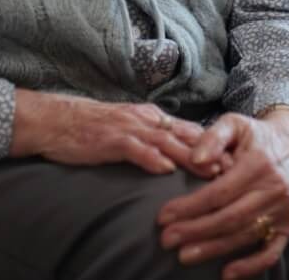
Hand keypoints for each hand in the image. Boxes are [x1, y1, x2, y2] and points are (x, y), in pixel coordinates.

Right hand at [10, 91, 226, 176]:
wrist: (54, 120)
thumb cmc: (89, 127)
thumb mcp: (127, 127)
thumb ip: (151, 137)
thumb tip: (175, 154)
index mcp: (150, 117)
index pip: (188, 130)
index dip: (213, 144)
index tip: (233, 158)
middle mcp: (145, 119)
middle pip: (185, 136)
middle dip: (211, 152)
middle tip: (233, 167)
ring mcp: (128, 128)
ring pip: (167, 142)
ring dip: (191, 157)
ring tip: (210, 171)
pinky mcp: (111, 140)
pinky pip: (136, 149)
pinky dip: (152, 158)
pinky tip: (165, 169)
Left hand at [156, 111, 288, 279]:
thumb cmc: (256, 136)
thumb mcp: (234, 123)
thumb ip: (213, 136)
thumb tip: (196, 159)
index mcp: (259, 164)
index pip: (219, 192)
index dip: (190, 206)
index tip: (163, 216)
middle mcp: (274, 189)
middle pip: (229, 217)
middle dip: (195, 231)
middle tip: (166, 240)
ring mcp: (283, 210)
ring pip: (245, 235)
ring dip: (213, 249)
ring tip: (184, 256)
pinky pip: (272, 252)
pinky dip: (251, 266)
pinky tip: (227, 273)